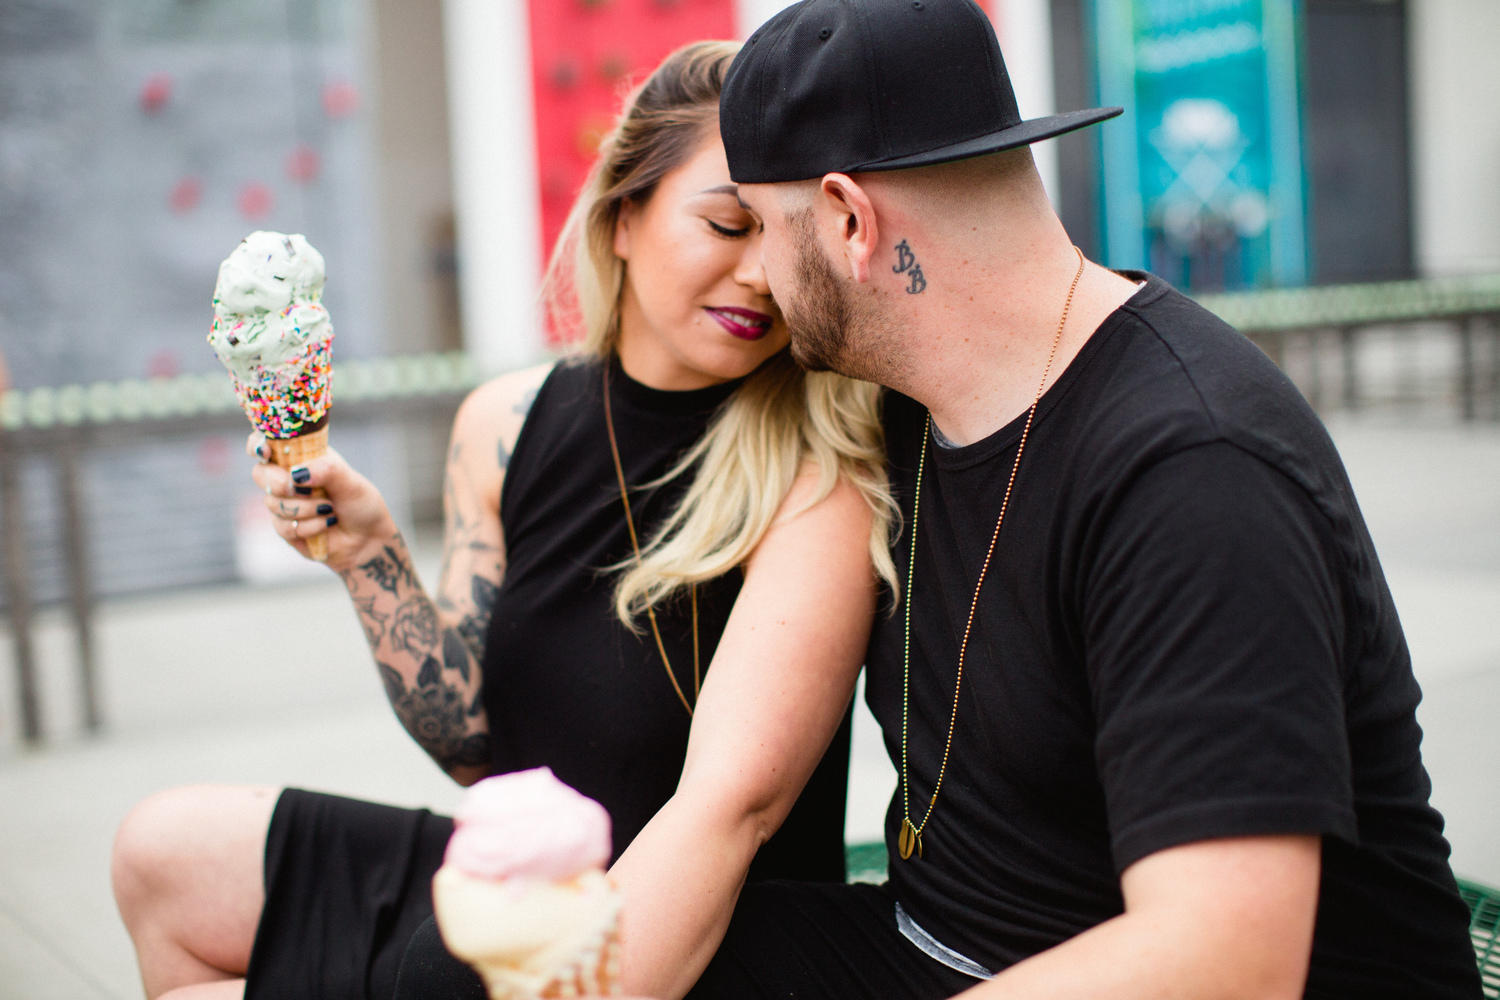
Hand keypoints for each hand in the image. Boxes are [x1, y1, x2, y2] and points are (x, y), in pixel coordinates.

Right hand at [248, 431, 398, 571]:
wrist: (367, 539)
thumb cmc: (360, 504)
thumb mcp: (351, 482)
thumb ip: (327, 470)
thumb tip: (298, 474)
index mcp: (303, 458)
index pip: (268, 443)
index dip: (258, 444)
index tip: (264, 451)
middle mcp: (288, 478)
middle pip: (260, 474)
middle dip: (282, 484)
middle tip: (307, 490)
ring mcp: (284, 504)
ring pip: (273, 503)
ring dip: (306, 508)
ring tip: (329, 509)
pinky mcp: (285, 528)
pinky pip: (284, 527)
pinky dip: (310, 527)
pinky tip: (326, 524)